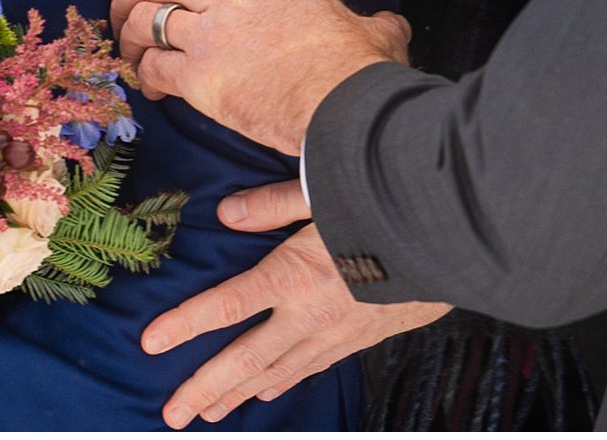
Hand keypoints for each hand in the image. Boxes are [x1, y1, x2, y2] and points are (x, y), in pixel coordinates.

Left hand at [106, 0, 409, 153]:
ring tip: (130, 55)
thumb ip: (371, 21)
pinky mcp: (200, 77)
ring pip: (144, 21)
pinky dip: (143, 75)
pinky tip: (150, 88)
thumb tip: (392, 25)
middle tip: (116, 14)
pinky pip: (153, 67)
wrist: (346, 105)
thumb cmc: (359, 68)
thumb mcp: (368, 28)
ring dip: (129, 37)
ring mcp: (210, 35)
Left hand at [144, 180, 448, 427]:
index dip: (185, 325)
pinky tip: (262, 394)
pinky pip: (310, 368)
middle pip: (245, 359)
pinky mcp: (359, 340)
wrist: (457, 245)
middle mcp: (310, 316)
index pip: (227, 306)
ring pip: (276, 373)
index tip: (149, 343)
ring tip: (204, 414)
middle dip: (204, 388)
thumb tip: (222, 215)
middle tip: (171, 414)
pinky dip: (281, 382)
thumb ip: (270, 205)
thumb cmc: (388, 208)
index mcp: (295, 276)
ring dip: (236, 394)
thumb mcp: (325, 191)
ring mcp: (336, 334)